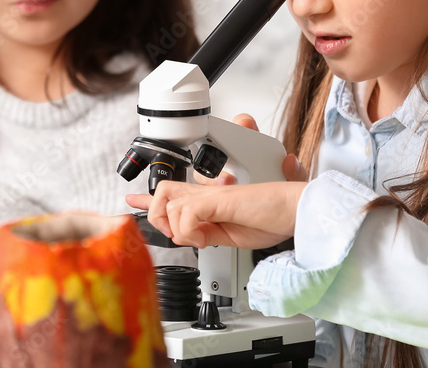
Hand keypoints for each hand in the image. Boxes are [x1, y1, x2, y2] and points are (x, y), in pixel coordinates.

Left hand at [128, 112, 309, 249]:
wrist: (295, 210)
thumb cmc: (271, 218)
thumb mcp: (230, 235)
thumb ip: (207, 233)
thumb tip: (187, 237)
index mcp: (210, 198)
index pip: (172, 192)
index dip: (149, 198)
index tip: (132, 201)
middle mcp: (208, 192)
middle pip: (163, 190)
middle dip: (159, 215)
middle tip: (179, 234)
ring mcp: (212, 194)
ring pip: (170, 204)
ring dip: (179, 229)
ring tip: (199, 238)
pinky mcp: (218, 200)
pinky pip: (186, 214)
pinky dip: (191, 232)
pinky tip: (206, 238)